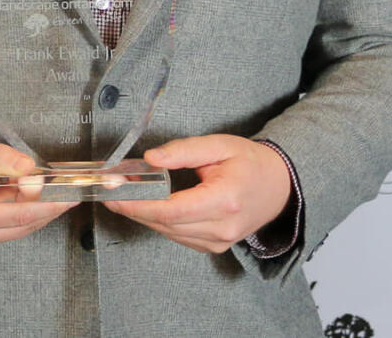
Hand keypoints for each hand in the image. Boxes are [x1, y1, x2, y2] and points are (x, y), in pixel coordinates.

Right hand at [0, 131, 76, 249]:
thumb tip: (29, 168)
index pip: (17, 215)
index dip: (47, 205)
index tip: (69, 195)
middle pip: (23, 224)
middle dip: (48, 206)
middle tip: (66, 186)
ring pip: (21, 228)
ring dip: (39, 209)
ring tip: (49, 185)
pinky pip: (13, 228)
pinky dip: (27, 212)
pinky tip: (30, 194)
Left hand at [102, 134, 290, 252]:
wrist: (280, 186)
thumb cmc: (251, 163)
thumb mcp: (219, 145)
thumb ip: (183, 151)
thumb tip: (151, 158)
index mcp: (225, 200)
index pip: (172, 210)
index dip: (138, 205)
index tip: (115, 194)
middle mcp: (222, 227)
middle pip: (166, 224)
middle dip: (134, 208)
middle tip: (111, 190)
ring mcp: (219, 241)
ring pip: (169, 233)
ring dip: (145, 215)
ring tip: (127, 194)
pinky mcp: (214, 247)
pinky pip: (179, 237)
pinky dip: (161, 222)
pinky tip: (150, 206)